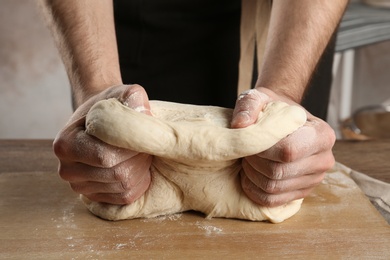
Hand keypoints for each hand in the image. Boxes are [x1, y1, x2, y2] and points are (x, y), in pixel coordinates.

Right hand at [53, 84, 152, 204]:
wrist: (101, 121)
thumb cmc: (111, 107)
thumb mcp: (123, 93)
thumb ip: (134, 97)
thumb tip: (142, 113)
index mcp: (65, 144)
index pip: (106, 156)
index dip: (132, 146)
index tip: (140, 132)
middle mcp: (66, 169)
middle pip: (117, 174)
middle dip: (139, 158)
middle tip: (143, 143)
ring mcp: (79, 186)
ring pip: (124, 187)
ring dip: (141, 169)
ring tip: (138, 151)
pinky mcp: (94, 196)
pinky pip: (125, 197)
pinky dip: (139, 181)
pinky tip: (136, 165)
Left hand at [231, 87, 335, 206]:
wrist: (280, 121)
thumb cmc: (271, 109)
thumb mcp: (258, 98)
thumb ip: (248, 105)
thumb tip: (240, 125)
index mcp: (322, 134)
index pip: (288, 151)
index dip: (261, 150)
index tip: (250, 141)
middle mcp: (325, 159)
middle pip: (279, 172)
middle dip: (254, 163)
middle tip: (246, 151)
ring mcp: (315, 179)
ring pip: (274, 188)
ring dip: (252, 176)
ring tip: (248, 160)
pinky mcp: (302, 192)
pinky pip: (274, 201)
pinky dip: (255, 191)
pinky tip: (249, 176)